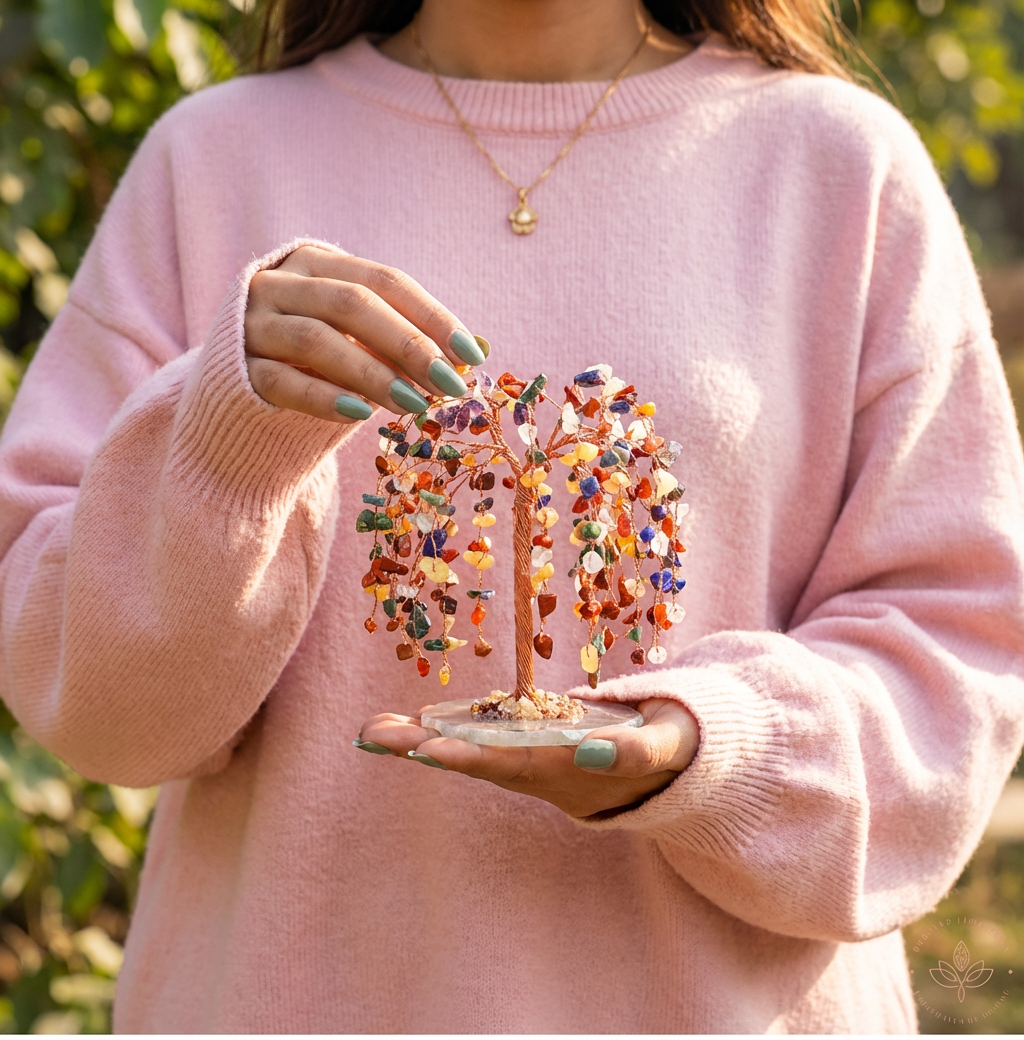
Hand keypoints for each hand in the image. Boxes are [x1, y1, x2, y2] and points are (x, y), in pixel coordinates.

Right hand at [243, 246, 486, 421]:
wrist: (238, 396)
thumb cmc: (314, 364)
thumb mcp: (360, 343)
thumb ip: (407, 339)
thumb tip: (479, 349)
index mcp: (317, 262)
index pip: (385, 280)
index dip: (431, 316)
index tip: (472, 355)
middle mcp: (279, 283)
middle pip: (352, 303)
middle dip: (409, 344)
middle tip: (449, 384)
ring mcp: (251, 324)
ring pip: (316, 339)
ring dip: (373, 373)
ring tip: (414, 404)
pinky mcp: (235, 368)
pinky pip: (282, 380)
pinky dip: (325, 397)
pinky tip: (361, 414)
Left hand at [356, 698, 699, 818]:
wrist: (678, 764)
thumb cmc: (675, 748)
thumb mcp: (668, 746)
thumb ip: (636, 750)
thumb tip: (591, 751)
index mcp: (571, 770)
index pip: (510, 762)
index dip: (468, 754)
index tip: (426, 749)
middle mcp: (543, 771)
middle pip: (475, 759)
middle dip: (422, 748)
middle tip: (370, 736)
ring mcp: (535, 760)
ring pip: (473, 750)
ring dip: (423, 742)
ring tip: (373, 731)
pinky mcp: (535, 746)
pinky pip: (486, 737)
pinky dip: (448, 730)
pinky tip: (415, 722)